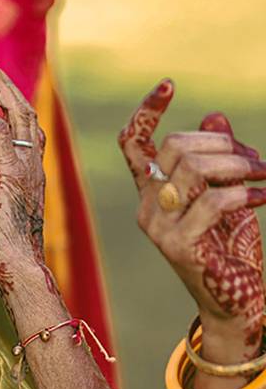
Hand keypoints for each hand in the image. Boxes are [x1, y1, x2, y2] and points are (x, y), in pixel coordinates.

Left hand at [0, 60, 52, 296]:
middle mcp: (33, 168)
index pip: (24, 134)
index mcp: (29, 177)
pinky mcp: (12, 174)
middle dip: (6, 88)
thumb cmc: (4, 253)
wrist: (17, 270)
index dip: (10, 109)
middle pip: (25, 115)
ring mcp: (27, 169)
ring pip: (18, 116)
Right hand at [119, 80, 265, 349]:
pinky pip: (212, 201)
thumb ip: (219, 159)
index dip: (146, 112)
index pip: (134, 145)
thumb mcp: (227, 196)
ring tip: (263, 177)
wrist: (236, 304)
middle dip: (222, 144)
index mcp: (153, 193)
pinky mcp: (180, 246)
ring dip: (238, 165)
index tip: (167, 84)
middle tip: (255, 162)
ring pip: (193, 169)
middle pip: (174, 148)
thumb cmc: (231, 250)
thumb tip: (216, 117)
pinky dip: (245, 194)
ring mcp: (160, 229)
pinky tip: (262, 200)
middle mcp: (148, 208)